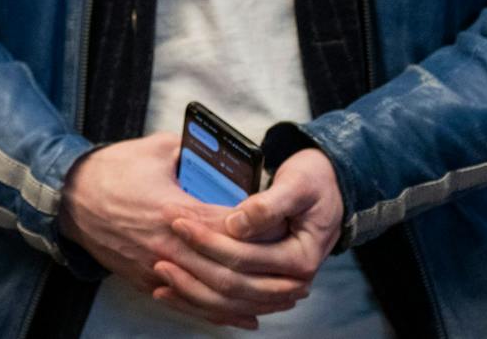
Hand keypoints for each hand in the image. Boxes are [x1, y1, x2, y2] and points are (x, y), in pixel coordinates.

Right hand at [58, 132, 300, 328]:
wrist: (69, 198)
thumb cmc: (111, 170)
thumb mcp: (156, 150)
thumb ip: (194, 153)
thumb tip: (222, 155)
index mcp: (177, 210)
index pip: (235, 229)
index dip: (266, 233)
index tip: (290, 230)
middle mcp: (171, 246)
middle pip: (231, 270)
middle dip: (270, 276)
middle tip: (301, 276)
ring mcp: (158, 268)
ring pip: (215, 295)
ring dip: (254, 301)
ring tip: (284, 298)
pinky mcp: (147, 281)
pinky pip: (191, 306)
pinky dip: (222, 316)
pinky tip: (246, 318)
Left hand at [162, 148, 343, 325]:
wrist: (328, 191)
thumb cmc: (312, 182)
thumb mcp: (296, 186)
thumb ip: (267, 205)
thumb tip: (235, 223)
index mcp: (299, 258)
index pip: (244, 257)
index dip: (208, 241)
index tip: (177, 222)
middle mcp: (290, 281)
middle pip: (233, 285)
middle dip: (193, 268)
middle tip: (158, 250)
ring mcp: (276, 287)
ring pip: (228, 303)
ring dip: (192, 291)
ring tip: (159, 274)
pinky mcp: (263, 286)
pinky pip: (229, 304)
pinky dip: (201, 299)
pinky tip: (174, 291)